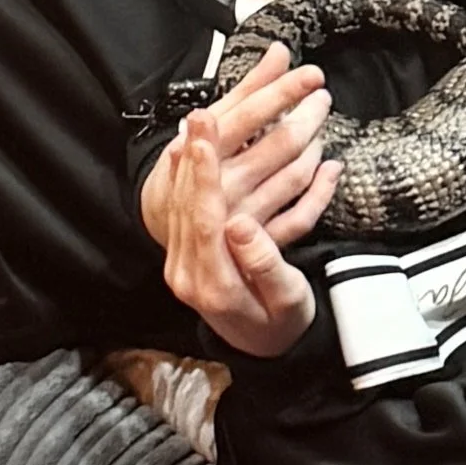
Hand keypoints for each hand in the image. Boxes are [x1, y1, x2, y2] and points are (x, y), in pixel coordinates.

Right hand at [140, 40, 335, 252]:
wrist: (165, 223)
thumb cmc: (188, 166)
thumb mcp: (206, 124)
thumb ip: (246, 89)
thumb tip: (278, 52)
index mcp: (205, 150)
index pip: (250, 114)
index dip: (284, 91)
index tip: (311, 75)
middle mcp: (224, 183)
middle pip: (280, 144)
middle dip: (308, 115)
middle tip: (320, 98)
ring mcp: (242, 215)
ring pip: (294, 176)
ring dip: (315, 147)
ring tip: (318, 129)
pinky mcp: (258, 240)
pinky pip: (300, 217)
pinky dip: (322, 190)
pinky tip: (331, 168)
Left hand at [160, 112, 324, 357]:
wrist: (266, 350)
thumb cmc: (284, 322)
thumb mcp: (287, 299)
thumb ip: (264, 264)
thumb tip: (241, 224)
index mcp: (213, 285)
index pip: (204, 221)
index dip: (203, 179)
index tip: (204, 141)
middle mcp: (187, 274)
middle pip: (185, 207)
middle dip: (192, 158)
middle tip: (199, 114)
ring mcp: (180, 265)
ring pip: (178, 205)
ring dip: (186, 162)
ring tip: (194, 122)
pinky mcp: (184, 256)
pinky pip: (180, 210)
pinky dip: (184, 177)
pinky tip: (188, 149)